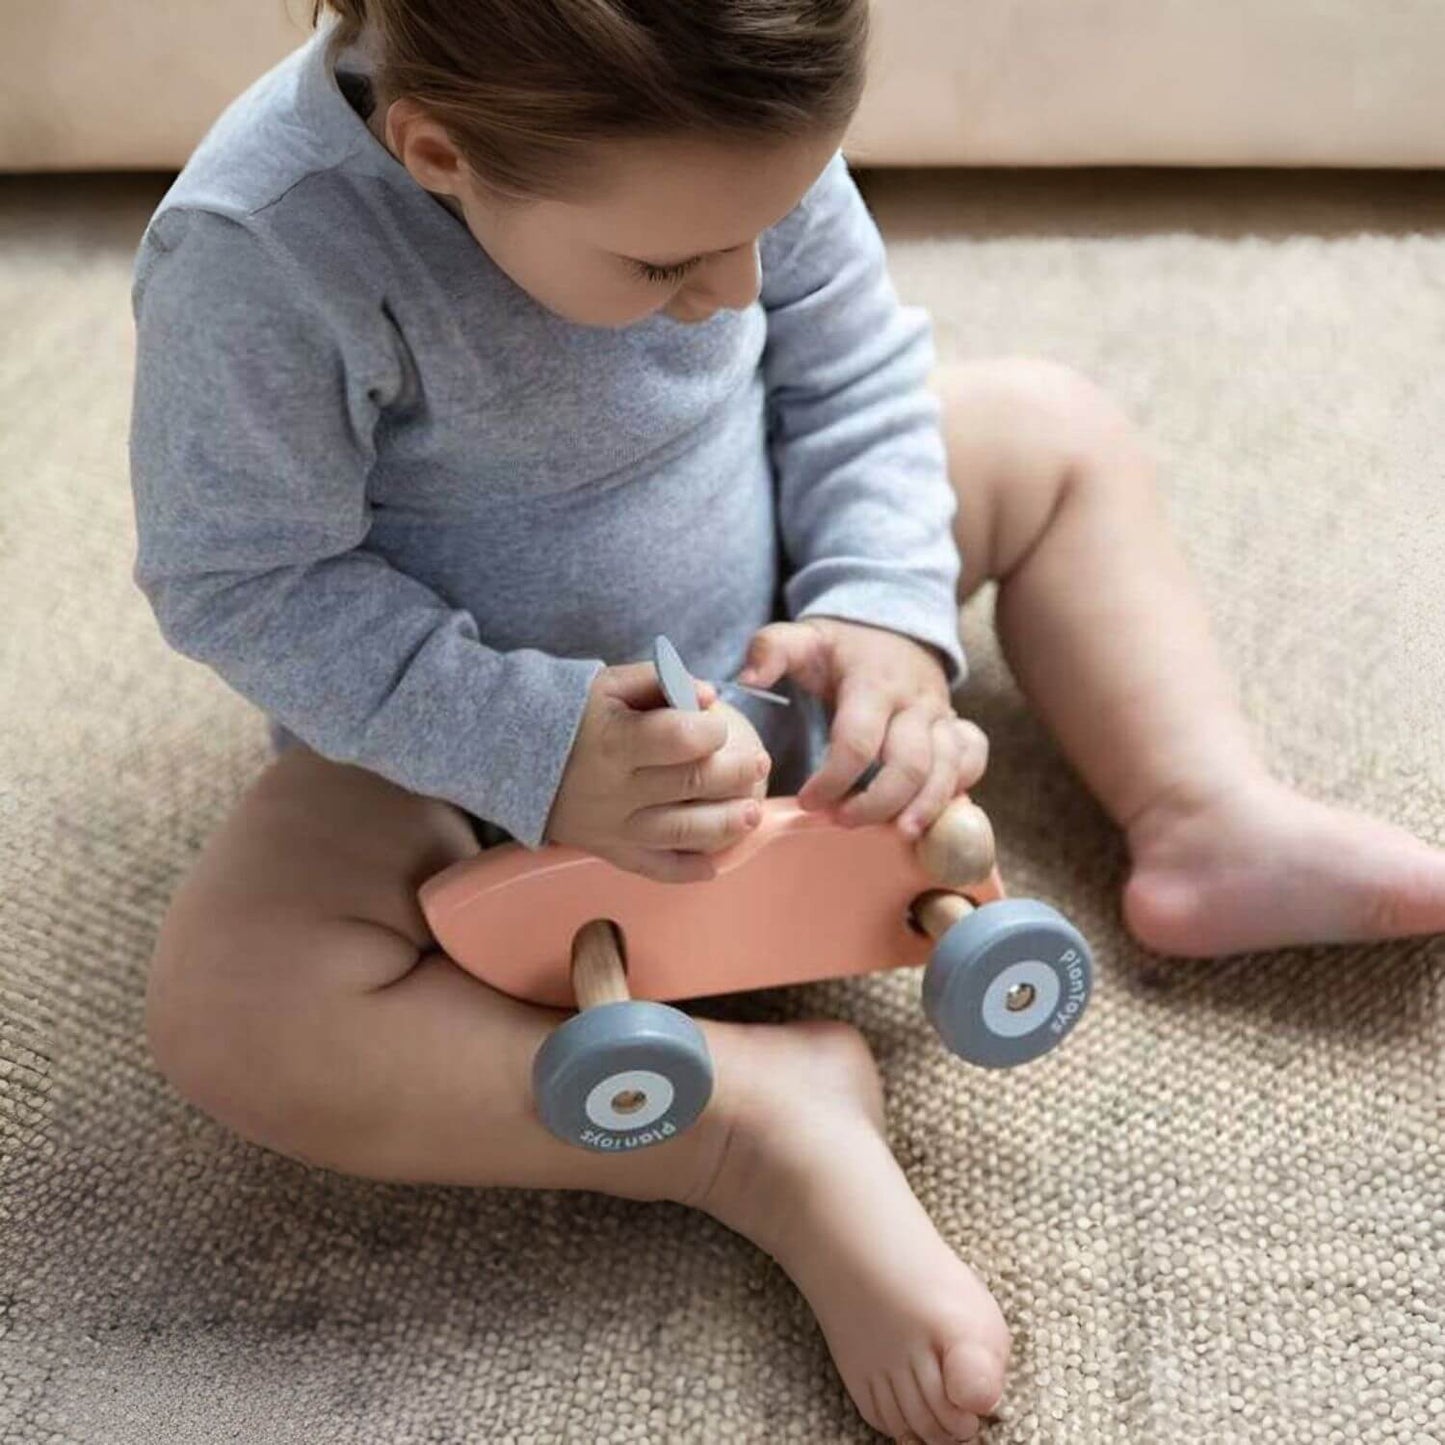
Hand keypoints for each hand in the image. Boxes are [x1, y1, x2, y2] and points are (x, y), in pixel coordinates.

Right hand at [546, 663, 771, 882]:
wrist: (511, 753)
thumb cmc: (573, 712)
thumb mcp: (608, 683)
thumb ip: (659, 681)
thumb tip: (709, 695)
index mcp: (615, 740)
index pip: (680, 739)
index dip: (712, 731)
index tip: (720, 724)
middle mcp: (615, 789)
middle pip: (691, 786)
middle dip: (736, 774)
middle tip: (760, 764)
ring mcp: (612, 826)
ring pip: (681, 834)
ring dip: (726, 826)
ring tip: (752, 814)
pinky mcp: (608, 850)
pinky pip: (653, 869)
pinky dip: (687, 872)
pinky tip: (715, 865)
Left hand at [738, 617, 987, 837]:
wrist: (895, 627)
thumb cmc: (843, 646)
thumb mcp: (804, 637)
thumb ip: (771, 650)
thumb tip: (748, 679)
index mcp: (874, 682)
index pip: (858, 740)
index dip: (833, 778)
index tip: (806, 801)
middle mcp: (915, 701)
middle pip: (910, 763)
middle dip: (878, 802)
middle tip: (842, 822)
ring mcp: (942, 715)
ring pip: (949, 768)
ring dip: (926, 806)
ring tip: (899, 835)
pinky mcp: (957, 727)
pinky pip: (973, 759)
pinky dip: (959, 788)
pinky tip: (934, 815)